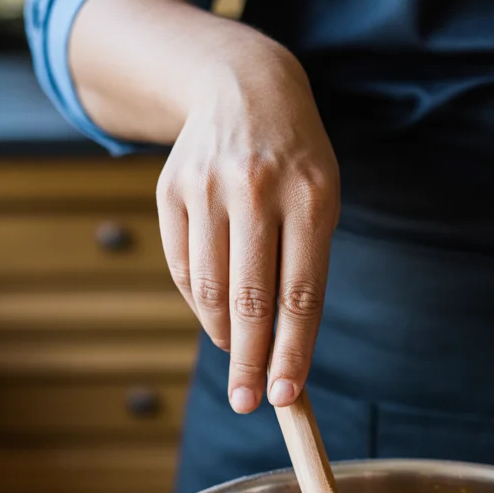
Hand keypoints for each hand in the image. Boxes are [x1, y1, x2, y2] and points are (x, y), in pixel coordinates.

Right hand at [156, 29, 339, 412]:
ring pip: (209, 289)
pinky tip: (217, 317)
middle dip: (251, 363)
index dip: (292, 353)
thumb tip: (278, 354)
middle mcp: (258, 191)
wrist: (245, 88)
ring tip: (240, 357)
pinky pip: (182, 268)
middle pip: (251, 300)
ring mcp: (209, 187)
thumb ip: (303, 272)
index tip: (285, 397)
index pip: (301, 296)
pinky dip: (199, 304)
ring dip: (225, 335)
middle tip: (248, 404)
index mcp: (311, 198)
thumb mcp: (321, 204)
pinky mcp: (171, 189)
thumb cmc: (296, 165)